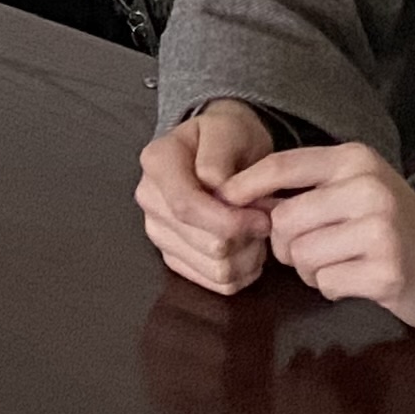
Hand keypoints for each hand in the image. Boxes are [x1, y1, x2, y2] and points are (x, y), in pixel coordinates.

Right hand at [134, 99, 280, 296]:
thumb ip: (218, 156)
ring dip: (248, 257)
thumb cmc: (228, 136)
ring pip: (214, 268)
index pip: (186, 206)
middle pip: (204, 243)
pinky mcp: (175, 256)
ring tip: (257, 232)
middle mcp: (149, 200)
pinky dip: (242, 273)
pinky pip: (216, 283)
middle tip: (265, 219)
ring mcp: (159, 231)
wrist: (224, 147)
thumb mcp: (227, 129)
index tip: (262, 219)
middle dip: (245, 237)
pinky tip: (249, 248)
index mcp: (156, 163)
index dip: (228, 221)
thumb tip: (218, 190)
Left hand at [221, 142, 414, 334]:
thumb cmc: (398, 228)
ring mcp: (381, 230)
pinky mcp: (388, 272)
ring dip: (311, 270)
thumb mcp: (358, 190)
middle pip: (285, 219)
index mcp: (356, 160)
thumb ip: (308, 188)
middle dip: (287, 244)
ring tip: (341, 265)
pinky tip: (360, 281)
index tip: (224, 200)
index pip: (283, 165)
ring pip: (302, 255)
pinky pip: (326, 283)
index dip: (246, 184)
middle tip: (313, 252)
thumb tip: (238, 197)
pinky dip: (333, 288)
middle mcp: (368, 188)